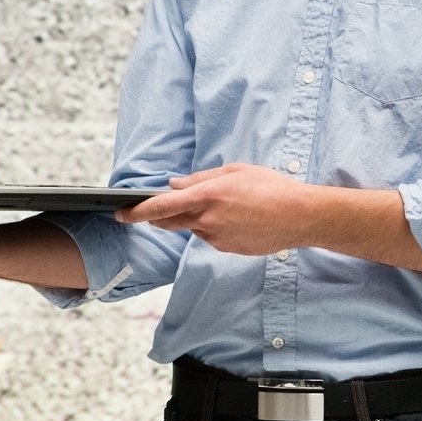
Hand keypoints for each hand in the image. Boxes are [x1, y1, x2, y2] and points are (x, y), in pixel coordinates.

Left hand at [115, 162, 310, 256]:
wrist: (301, 217)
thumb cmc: (271, 187)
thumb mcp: (235, 171)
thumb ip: (200, 178)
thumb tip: (174, 185)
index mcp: (208, 196)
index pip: (161, 207)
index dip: (137, 212)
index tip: (120, 213)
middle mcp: (208, 220)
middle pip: (170, 222)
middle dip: (160, 216)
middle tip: (157, 208)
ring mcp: (218, 238)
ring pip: (193, 228)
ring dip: (195, 218)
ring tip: (225, 205)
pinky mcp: (228, 249)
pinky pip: (210, 237)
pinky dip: (213, 227)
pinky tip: (236, 218)